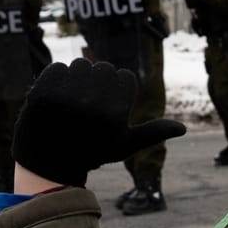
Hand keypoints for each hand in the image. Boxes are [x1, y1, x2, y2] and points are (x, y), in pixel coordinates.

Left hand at [11, 59, 185, 188]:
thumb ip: (153, 132)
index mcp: (114, 113)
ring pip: (81, 65)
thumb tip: (183, 129)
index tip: (107, 109)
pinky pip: (58, 68)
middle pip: (104, 68)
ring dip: (78, 79)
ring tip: (73, 102)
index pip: (125, 77)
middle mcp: (92, 102)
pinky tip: (57, 100)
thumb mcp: (124, 145)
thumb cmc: (93, 152)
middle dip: (99, 82)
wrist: (48, 163)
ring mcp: (65, 96)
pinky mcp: (43, 91)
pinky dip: (57, 80)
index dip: (118, 92)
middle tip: (89, 105)